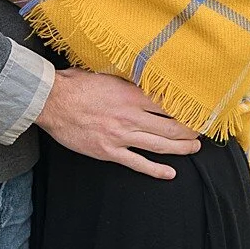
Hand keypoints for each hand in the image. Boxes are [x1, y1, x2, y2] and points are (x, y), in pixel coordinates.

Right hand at [37, 66, 201, 179]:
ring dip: (181, 148)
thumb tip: (142, 78)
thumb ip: (126, 81)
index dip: (186, 110)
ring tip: (193, 149)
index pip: (168, 105)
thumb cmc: (73, 85)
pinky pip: (137, 163)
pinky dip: (155, 170)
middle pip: (171, 127)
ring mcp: (120, 136)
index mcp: (131, 95)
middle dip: (190, 132)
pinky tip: (169, 173)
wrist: (49, 101)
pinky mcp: (109, 151)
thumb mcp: (104, 74)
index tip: (198, 112)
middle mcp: (131, 116)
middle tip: (200, 133)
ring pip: (160, 145)